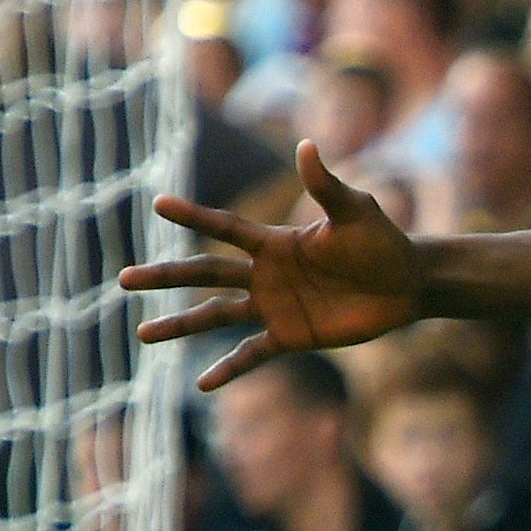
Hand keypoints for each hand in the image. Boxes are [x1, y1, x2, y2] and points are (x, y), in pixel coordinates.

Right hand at [121, 141, 423, 389]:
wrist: (407, 284)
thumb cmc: (382, 242)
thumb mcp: (354, 212)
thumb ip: (326, 186)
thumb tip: (307, 146)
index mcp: (274, 242)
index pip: (224, 227)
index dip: (193, 216)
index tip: (158, 204)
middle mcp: (265, 274)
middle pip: (204, 274)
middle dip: (165, 276)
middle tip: (124, 279)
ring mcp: (274, 307)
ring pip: (216, 316)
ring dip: (180, 325)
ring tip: (142, 332)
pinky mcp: (291, 336)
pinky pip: (252, 354)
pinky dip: (228, 368)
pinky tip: (201, 384)